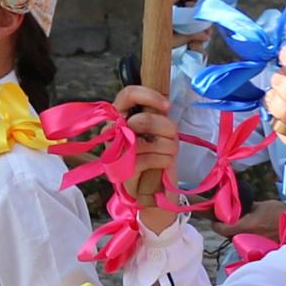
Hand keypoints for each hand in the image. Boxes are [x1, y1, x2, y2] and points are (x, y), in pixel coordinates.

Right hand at [114, 85, 181, 212]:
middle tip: (173, 137)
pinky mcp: (122, 169)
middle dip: (166, 128)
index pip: (128, 94)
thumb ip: (156, 115)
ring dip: (168, 147)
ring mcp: (115, 151)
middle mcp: (113, 131)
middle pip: (143, 119)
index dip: (149, 96)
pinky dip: (164, 160)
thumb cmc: (157, 155)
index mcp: (120, 116)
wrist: (155, 192)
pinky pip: (150, 157)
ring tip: (169, 153)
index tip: (167, 107)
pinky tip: (165, 164)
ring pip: (149, 140)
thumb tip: (162, 107)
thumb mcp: (159, 130)